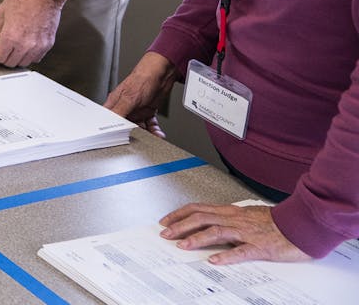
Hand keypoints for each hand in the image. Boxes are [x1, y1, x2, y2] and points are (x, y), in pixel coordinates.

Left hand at [0, 0, 65, 67]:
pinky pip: (36, 58)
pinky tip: (24, 48)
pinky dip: (28, 56)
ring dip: (16, 59)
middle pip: (10, 63)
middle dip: (2, 58)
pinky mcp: (48, 44)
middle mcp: (25, 44)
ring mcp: (38, 46)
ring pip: (23, 63)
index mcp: (11, 36)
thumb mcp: (3, 11)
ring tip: (12, 49)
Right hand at [105, 52, 177, 137]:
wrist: (162, 74)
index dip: (112, 129)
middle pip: (125, 126)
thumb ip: (119, 111)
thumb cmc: (142, 79)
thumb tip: (110, 124)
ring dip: (146, 134)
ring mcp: (136, 110)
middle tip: (139, 139)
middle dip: (133, 134)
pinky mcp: (147, 112)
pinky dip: (154, 130)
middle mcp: (125, 108)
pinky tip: (158, 133)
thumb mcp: (129, 98)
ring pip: (139, 128)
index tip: (118, 138)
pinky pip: (150, 125)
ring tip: (152, 137)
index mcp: (115, 103)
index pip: (109, 120)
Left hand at [159, 204, 310, 264]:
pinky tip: (214, 260)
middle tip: (165, 233)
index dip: (180, 213)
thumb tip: (212, 223)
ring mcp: (247, 233)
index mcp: (233, 212)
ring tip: (182, 245)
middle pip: (202, 218)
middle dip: (181, 225)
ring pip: (217, 231)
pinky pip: (242, 251)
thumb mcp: (249, 216)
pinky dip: (226, 255)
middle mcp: (236, 219)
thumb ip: (231, 219)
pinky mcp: (261, 247)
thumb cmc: (278, 222)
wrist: (303, 225)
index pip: (200, 208)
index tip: (166, 220)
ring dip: (197, 238)